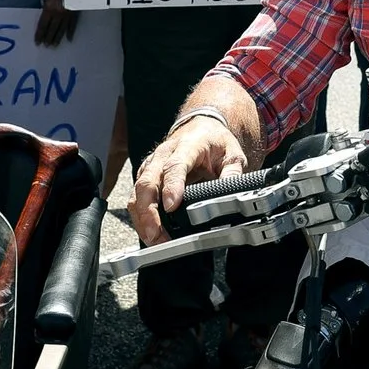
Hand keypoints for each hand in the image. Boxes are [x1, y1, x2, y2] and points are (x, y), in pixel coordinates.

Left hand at [36, 0, 78, 45]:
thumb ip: (47, 5)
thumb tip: (46, 15)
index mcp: (49, 8)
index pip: (42, 25)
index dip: (39, 34)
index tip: (37, 42)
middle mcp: (58, 14)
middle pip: (52, 29)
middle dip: (48, 38)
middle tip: (46, 46)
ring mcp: (68, 15)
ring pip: (62, 29)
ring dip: (57, 38)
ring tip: (54, 45)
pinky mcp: (76, 13)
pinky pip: (72, 25)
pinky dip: (70, 32)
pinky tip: (68, 38)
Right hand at [129, 114, 246, 244]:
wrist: (200, 128)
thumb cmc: (214, 142)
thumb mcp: (232, 153)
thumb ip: (232, 174)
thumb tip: (232, 195)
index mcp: (187, 146)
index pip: (175, 166)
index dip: (172, 186)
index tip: (172, 206)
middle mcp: (163, 154)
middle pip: (148, 181)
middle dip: (148, 210)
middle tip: (156, 234)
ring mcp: (151, 165)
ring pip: (136, 192)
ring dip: (142, 218)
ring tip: (154, 240)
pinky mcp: (146, 175)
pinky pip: (135, 197)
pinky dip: (139, 217)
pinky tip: (148, 232)